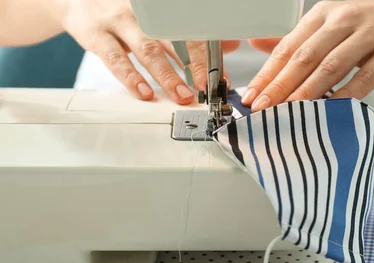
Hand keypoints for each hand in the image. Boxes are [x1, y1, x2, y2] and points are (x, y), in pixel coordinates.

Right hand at [54, 0, 239, 103]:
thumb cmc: (124, 12)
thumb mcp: (159, 19)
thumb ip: (193, 32)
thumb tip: (229, 45)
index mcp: (161, 9)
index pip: (192, 31)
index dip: (209, 55)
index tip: (221, 77)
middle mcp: (142, 11)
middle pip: (174, 38)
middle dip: (194, 65)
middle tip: (206, 88)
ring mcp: (118, 20)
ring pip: (147, 49)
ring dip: (166, 75)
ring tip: (180, 95)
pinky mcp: (95, 34)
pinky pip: (115, 58)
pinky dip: (131, 76)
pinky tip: (143, 92)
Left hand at [243, 0, 373, 110]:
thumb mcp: (338, 22)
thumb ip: (303, 38)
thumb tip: (261, 46)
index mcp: (326, 13)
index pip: (288, 46)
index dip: (267, 73)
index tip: (251, 96)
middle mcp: (344, 18)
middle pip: (304, 57)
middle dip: (280, 87)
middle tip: (262, 110)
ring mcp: (370, 33)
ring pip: (331, 66)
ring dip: (306, 93)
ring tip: (289, 114)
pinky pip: (366, 77)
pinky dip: (347, 95)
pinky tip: (332, 110)